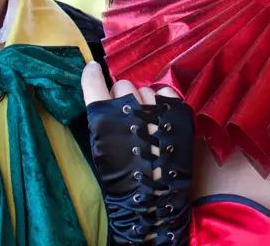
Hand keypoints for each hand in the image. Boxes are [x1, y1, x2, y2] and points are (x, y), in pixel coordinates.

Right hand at [81, 63, 193, 244]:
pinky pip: (166, 94)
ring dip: (144, 102)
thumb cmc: (121, 179)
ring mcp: (155, 108)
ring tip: (148, 125)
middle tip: (128, 119)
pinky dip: (163, 102)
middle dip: (123, 99)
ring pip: (144, 90)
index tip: (93, 70)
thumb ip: (101, 121)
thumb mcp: (100, 149)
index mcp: (105, 117)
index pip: (94, 82)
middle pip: (122, 86)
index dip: (92, 75)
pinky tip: (161, 118)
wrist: (154, 200)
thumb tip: (103, 95)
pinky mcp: (177, 112)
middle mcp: (129, 107)